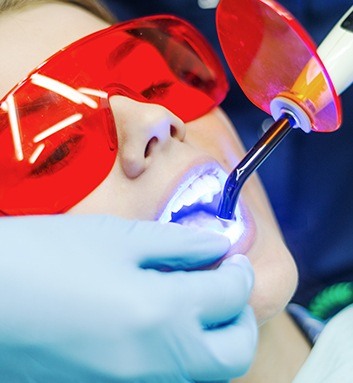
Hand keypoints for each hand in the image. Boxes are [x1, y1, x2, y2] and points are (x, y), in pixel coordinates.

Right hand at [0, 214, 256, 381]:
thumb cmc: (46, 256)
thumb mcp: (118, 237)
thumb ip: (178, 243)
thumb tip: (218, 245)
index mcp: (161, 316)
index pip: (231, 298)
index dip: (240, 273)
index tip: (232, 258)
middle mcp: (155, 363)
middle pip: (233, 355)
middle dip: (241, 319)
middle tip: (226, 285)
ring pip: (204, 371)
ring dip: (215, 337)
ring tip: (196, 299)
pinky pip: (168, 375)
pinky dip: (182, 351)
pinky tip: (162, 320)